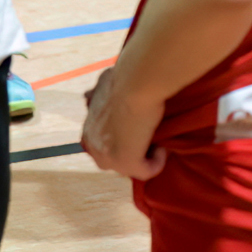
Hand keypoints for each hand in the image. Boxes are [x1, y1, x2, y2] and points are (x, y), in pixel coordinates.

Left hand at [79, 65, 168, 179]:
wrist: (134, 84)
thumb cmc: (123, 79)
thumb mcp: (101, 88)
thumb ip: (95, 97)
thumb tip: (89, 96)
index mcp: (88, 132)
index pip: (105, 147)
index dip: (124, 140)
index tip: (138, 129)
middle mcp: (94, 148)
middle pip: (117, 160)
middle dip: (134, 151)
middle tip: (149, 137)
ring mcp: (108, 158)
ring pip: (131, 167)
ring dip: (146, 156)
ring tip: (156, 140)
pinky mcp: (127, 163)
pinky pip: (146, 171)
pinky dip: (158, 161)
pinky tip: (163, 147)